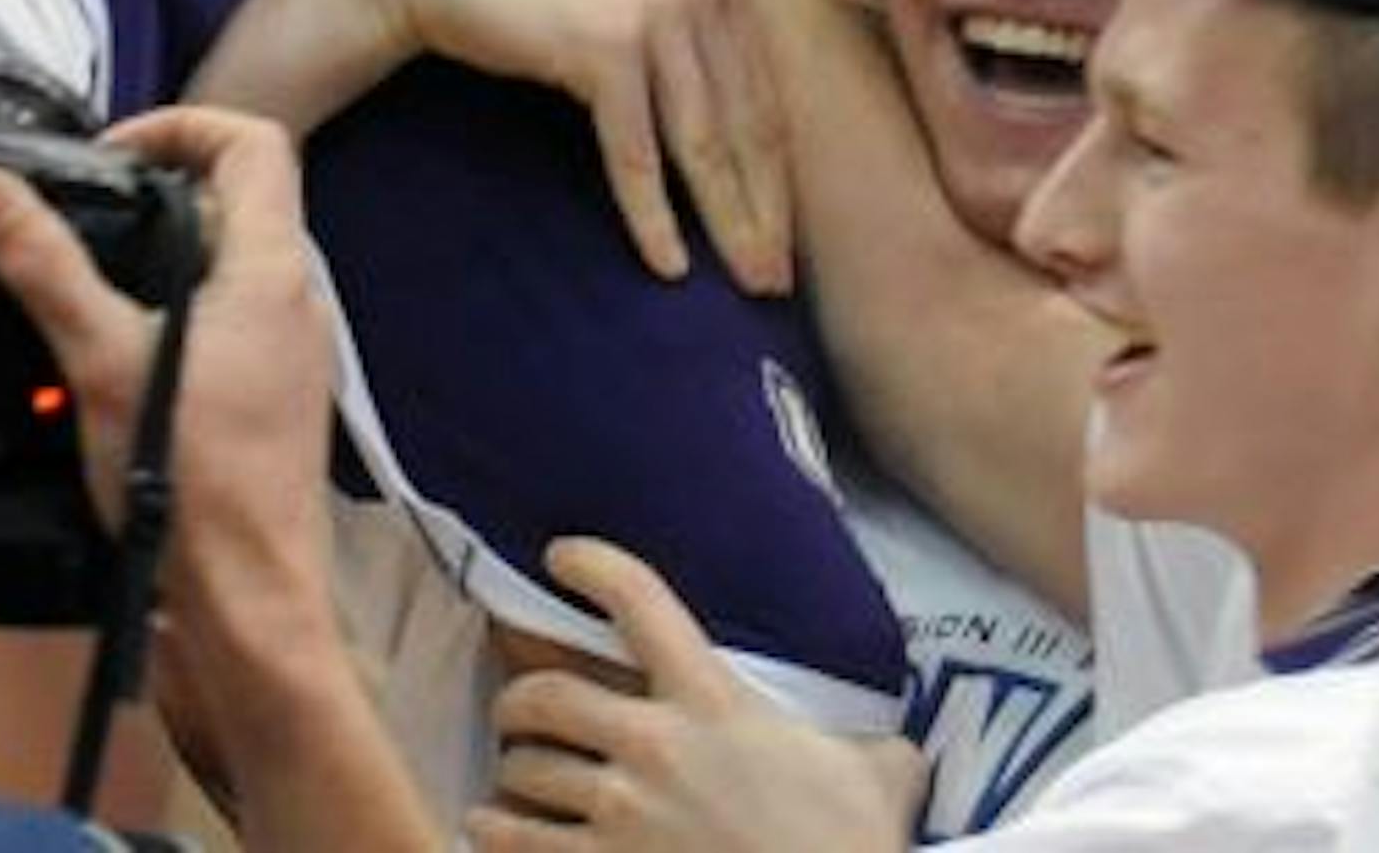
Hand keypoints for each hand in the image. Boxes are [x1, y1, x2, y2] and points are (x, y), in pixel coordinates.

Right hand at [0, 108, 337, 633]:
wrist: (249, 602)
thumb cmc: (199, 486)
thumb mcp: (101, 360)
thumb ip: (48, 269)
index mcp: (273, 268)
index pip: (253, 142)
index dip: (185, 125)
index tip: (116, 150)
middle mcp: (296, 299)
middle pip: (238, 201)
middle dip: (158, 195)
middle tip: (88, 218)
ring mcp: (290, 352)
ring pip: (228, 268)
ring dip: (160, 262)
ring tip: (90, 290)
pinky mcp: (272, 399)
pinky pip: (226, 328)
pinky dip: (172, 320)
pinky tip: (116, 363)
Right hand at [378, 0, 791, 295]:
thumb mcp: (640, 1)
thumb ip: (694, 48)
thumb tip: (741, 148)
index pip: (766, 99)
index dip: (779, 179)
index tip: (786, 243)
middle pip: (747, 126)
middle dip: (764, 213)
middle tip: (775, 285)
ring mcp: (657, 14)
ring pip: (704, 145)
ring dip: (728, 224)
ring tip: (746, 284)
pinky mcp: (607, 46)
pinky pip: (637, 152)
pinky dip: (654, 216)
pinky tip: (669, 264)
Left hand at [469, 539, 917, 852]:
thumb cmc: (852, 841)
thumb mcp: (879, 767)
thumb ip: (871, 743)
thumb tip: (893, 750)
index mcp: (713, 696)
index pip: (638, 599)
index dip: (591, 564)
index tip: (561, 554)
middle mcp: (654, 743)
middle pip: (548, 693)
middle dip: (521, 697)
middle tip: (520, 706)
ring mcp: (622, 813)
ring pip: (526, 768)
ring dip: (511, 767)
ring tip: (509, 771)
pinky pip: (518, 842)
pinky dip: (493, 828)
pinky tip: (485, 824)